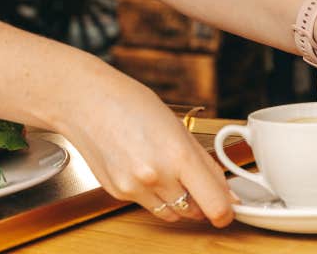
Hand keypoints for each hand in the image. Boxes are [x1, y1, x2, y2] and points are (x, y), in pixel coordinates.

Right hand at [57, 61, 234, 224]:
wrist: (87, 102)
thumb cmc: (131, 103)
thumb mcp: (178, 125)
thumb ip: (204, 162)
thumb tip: (225, 191)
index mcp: (178, 154)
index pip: (214, 204)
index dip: (226, 211)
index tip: (229, 209)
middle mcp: (157, 176)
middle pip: (195, 211)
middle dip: (202, 202)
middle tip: (200, 184)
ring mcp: (135, 188)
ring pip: (172, 214)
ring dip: (180, 201)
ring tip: (170, 172)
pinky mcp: (119, 194)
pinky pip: (148, 205)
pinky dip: (155, 195)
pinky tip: (146, 168)